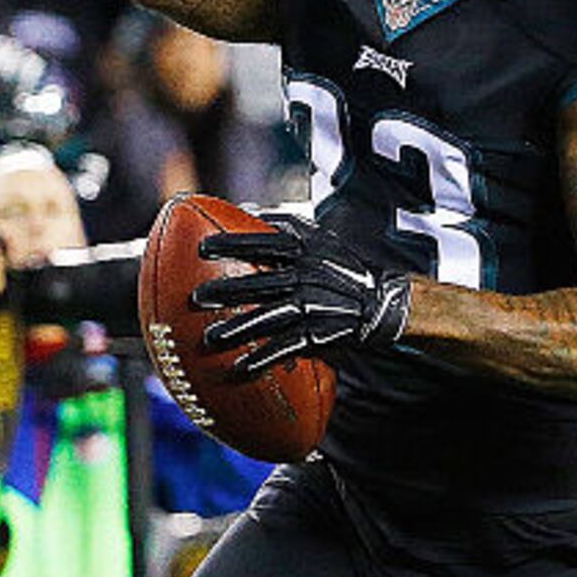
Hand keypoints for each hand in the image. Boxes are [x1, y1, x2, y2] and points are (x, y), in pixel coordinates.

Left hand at [191, 213, 412, 373]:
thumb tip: (248, 211)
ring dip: (238, 328)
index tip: (203, 248)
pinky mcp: (318, 334)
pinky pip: (286, 347)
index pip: (263, 243)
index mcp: (305, 250)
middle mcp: (306, 276)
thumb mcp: (320, 239)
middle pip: (259, 282)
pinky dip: (264, 357)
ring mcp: (312, 306)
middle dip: (226, 290)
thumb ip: (287, 226)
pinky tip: (242, 365)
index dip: (232, 244)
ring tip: (210, 337)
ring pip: (268, 318)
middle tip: (196, 297)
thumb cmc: (341, 268)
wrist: (380, 301)